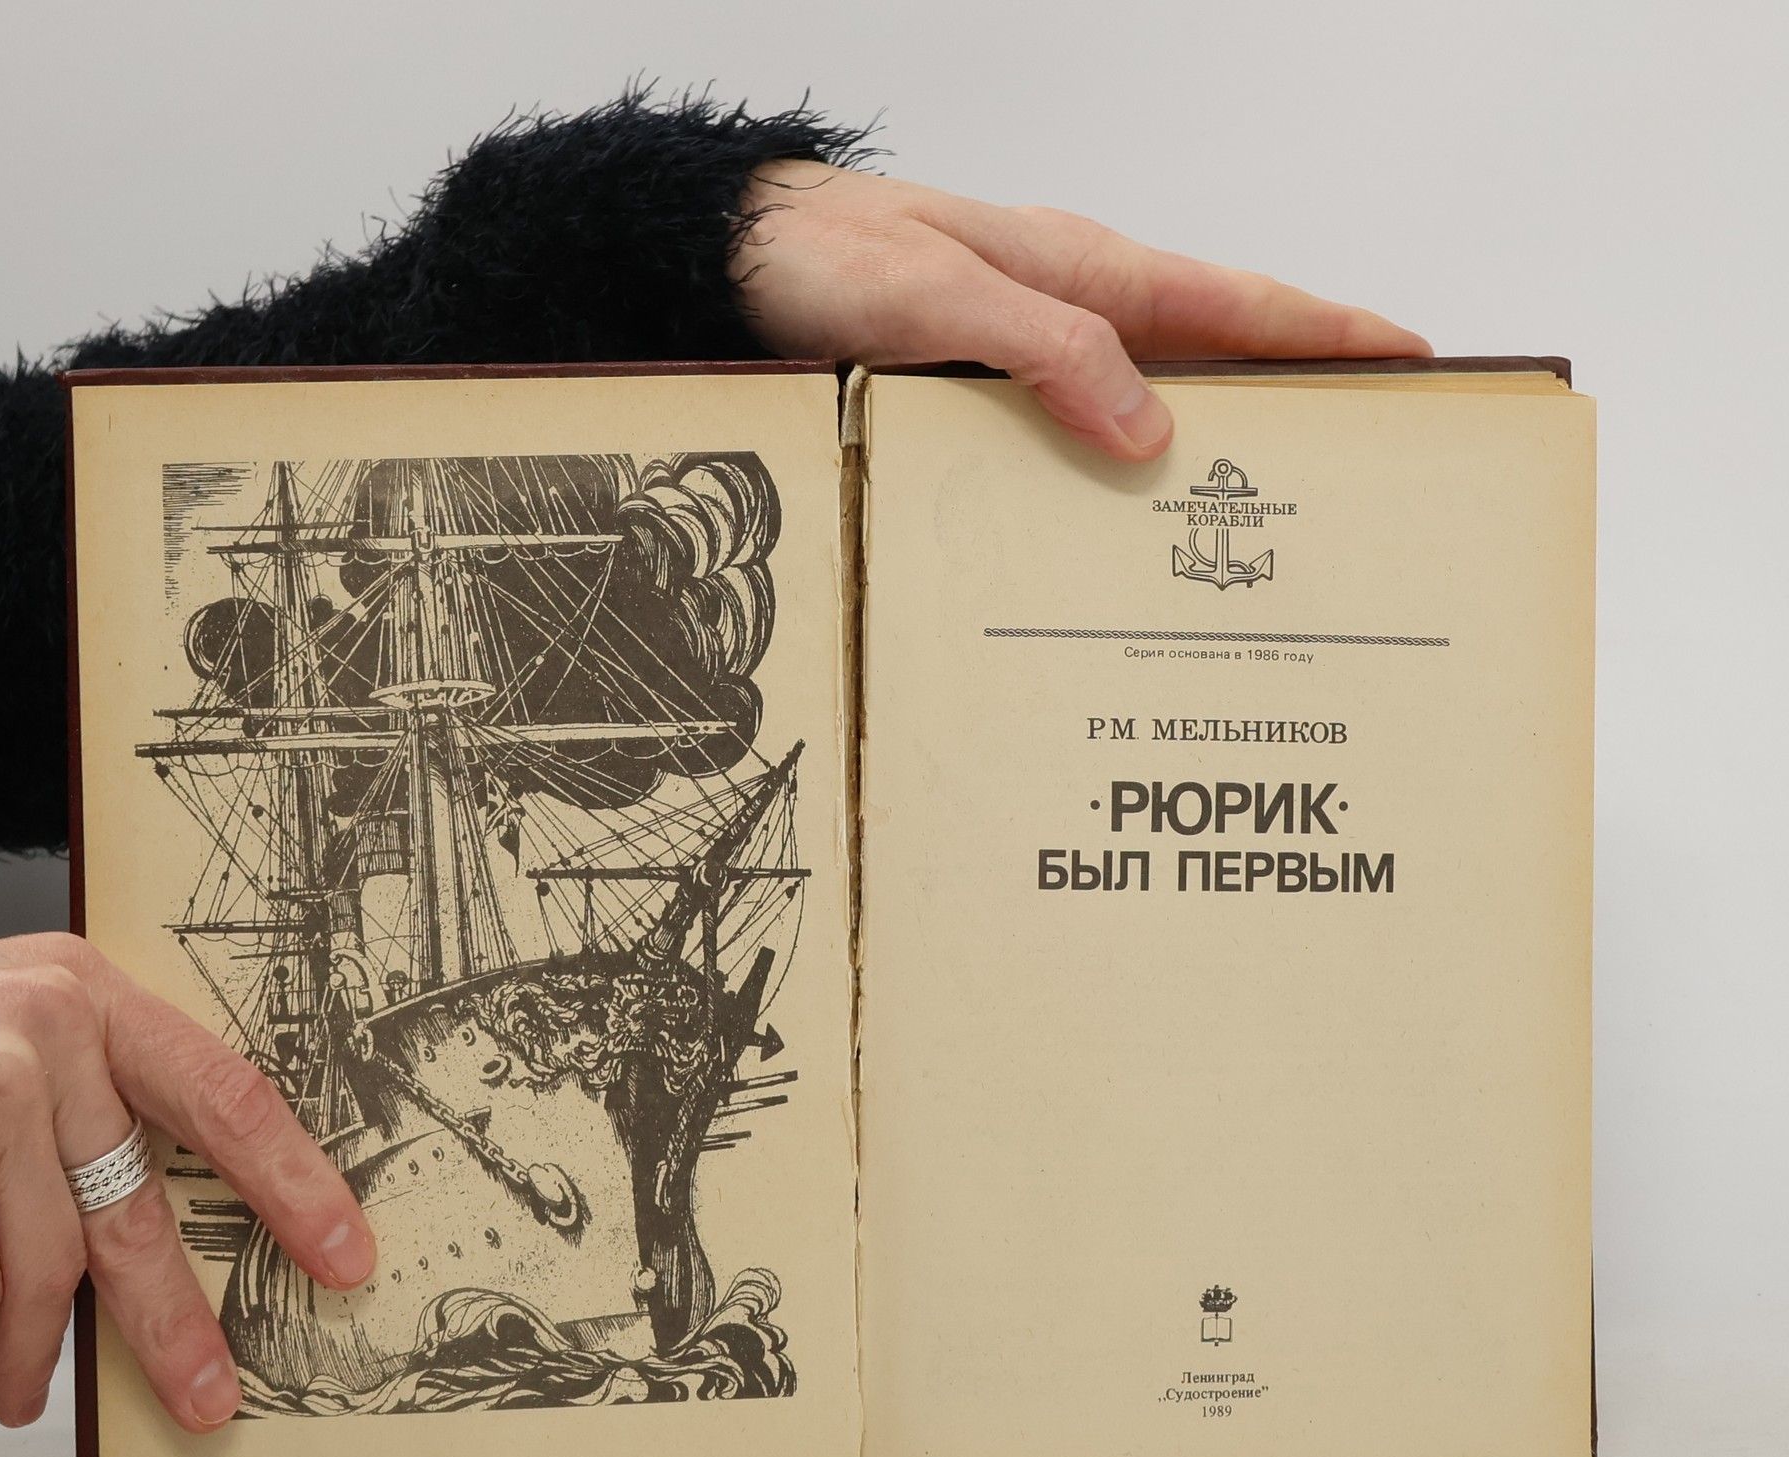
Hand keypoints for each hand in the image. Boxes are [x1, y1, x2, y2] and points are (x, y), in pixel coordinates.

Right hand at [0, 934, 374, 1431]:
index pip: (227, 1094)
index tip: (343, 1251)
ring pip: (52, 1268)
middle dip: (177, 1322)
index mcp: (89, 993)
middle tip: (212, 1394)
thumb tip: (159, 1210)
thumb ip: (85, 1084)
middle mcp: (49, 1035)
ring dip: (41, 1350)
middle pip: (144, 1207)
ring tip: (27, 1387)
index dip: (297, 1182)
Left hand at [733, 162, 1429, 459]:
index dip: (1328, 335)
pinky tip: (1127, 515)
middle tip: (1363, 462)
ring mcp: (1029, 345)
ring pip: (1149, 398)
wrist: (724, 263)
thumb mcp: (937, 297)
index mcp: (1080, 267)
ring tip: (1264, 513)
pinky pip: (1080, 426)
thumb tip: (1151, 429)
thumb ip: (1049, 351)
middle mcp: (1067, 305)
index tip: (1414, 362)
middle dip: (1292, 400)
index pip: (1235, 303)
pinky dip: (1121, 466)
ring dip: (1207, 445)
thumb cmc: (818, 260)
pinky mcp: (985, 383)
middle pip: (1211, 354)